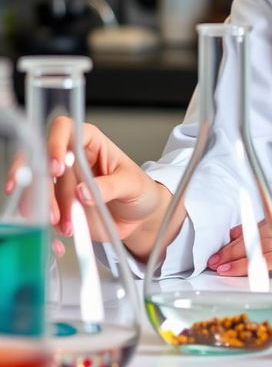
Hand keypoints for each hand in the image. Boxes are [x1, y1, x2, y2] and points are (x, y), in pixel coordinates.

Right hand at [6, 116, 180, 260]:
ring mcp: (61, 181)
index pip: (64, 129)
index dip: (55, 144)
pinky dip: (45, 226)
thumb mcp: (132, 185)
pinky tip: (62, 237)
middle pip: (41, 160)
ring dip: (43, 209)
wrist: (139, 218)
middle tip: (53, 210)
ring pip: (36, 188)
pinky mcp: (57, 204)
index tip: (57, 168)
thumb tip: (84, 191)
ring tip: (66, 226)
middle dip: (41, 186)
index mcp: (90, 142)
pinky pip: (40, 211)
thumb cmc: (139, 190)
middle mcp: (71, 158)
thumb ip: (110, 186)